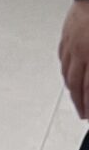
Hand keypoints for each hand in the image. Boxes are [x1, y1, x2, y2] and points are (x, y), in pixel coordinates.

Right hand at [61, 0, 88, 117]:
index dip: (88, 104)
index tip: (88, 115)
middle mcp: (80, 51)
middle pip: (76, 84)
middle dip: (80, 102)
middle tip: (83, 114)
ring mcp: (71, 42)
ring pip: (67, 72)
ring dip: (71, 89)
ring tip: (75, 99)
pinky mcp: (67, 33)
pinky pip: (62, 57)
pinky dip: (65, 70)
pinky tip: (68, 74)